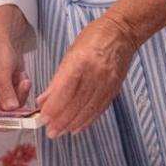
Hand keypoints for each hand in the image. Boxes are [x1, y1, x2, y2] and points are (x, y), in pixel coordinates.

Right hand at [0, 15, 32, 127]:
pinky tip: (21, 77)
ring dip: (20, 95)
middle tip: (22, 93)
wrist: (6, 41)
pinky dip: (23, 91)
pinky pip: (19, 102)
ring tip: (21, 78)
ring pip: (12, 110)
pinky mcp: (7, 95)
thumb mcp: (0, 74)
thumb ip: (5, 93)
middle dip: (13, 105)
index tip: (14, 120)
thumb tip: (11, 109)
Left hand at [37, 14, 136, 136]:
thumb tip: (44, 100)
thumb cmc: (92, 39)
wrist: (121, 33)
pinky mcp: (115, 88)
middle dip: (62, 120)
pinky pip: (100, 107)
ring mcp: (107, 82)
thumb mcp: (70, 54)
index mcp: (81, 62)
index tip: (44, 118)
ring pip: (89, 108)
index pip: (65, 90)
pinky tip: (79, 127)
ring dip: (74, 123)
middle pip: (77, 103)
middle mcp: (95, 74)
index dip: (54, 108)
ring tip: (61, 132)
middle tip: (50, 132)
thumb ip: (57, 79)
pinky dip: (88, 119)